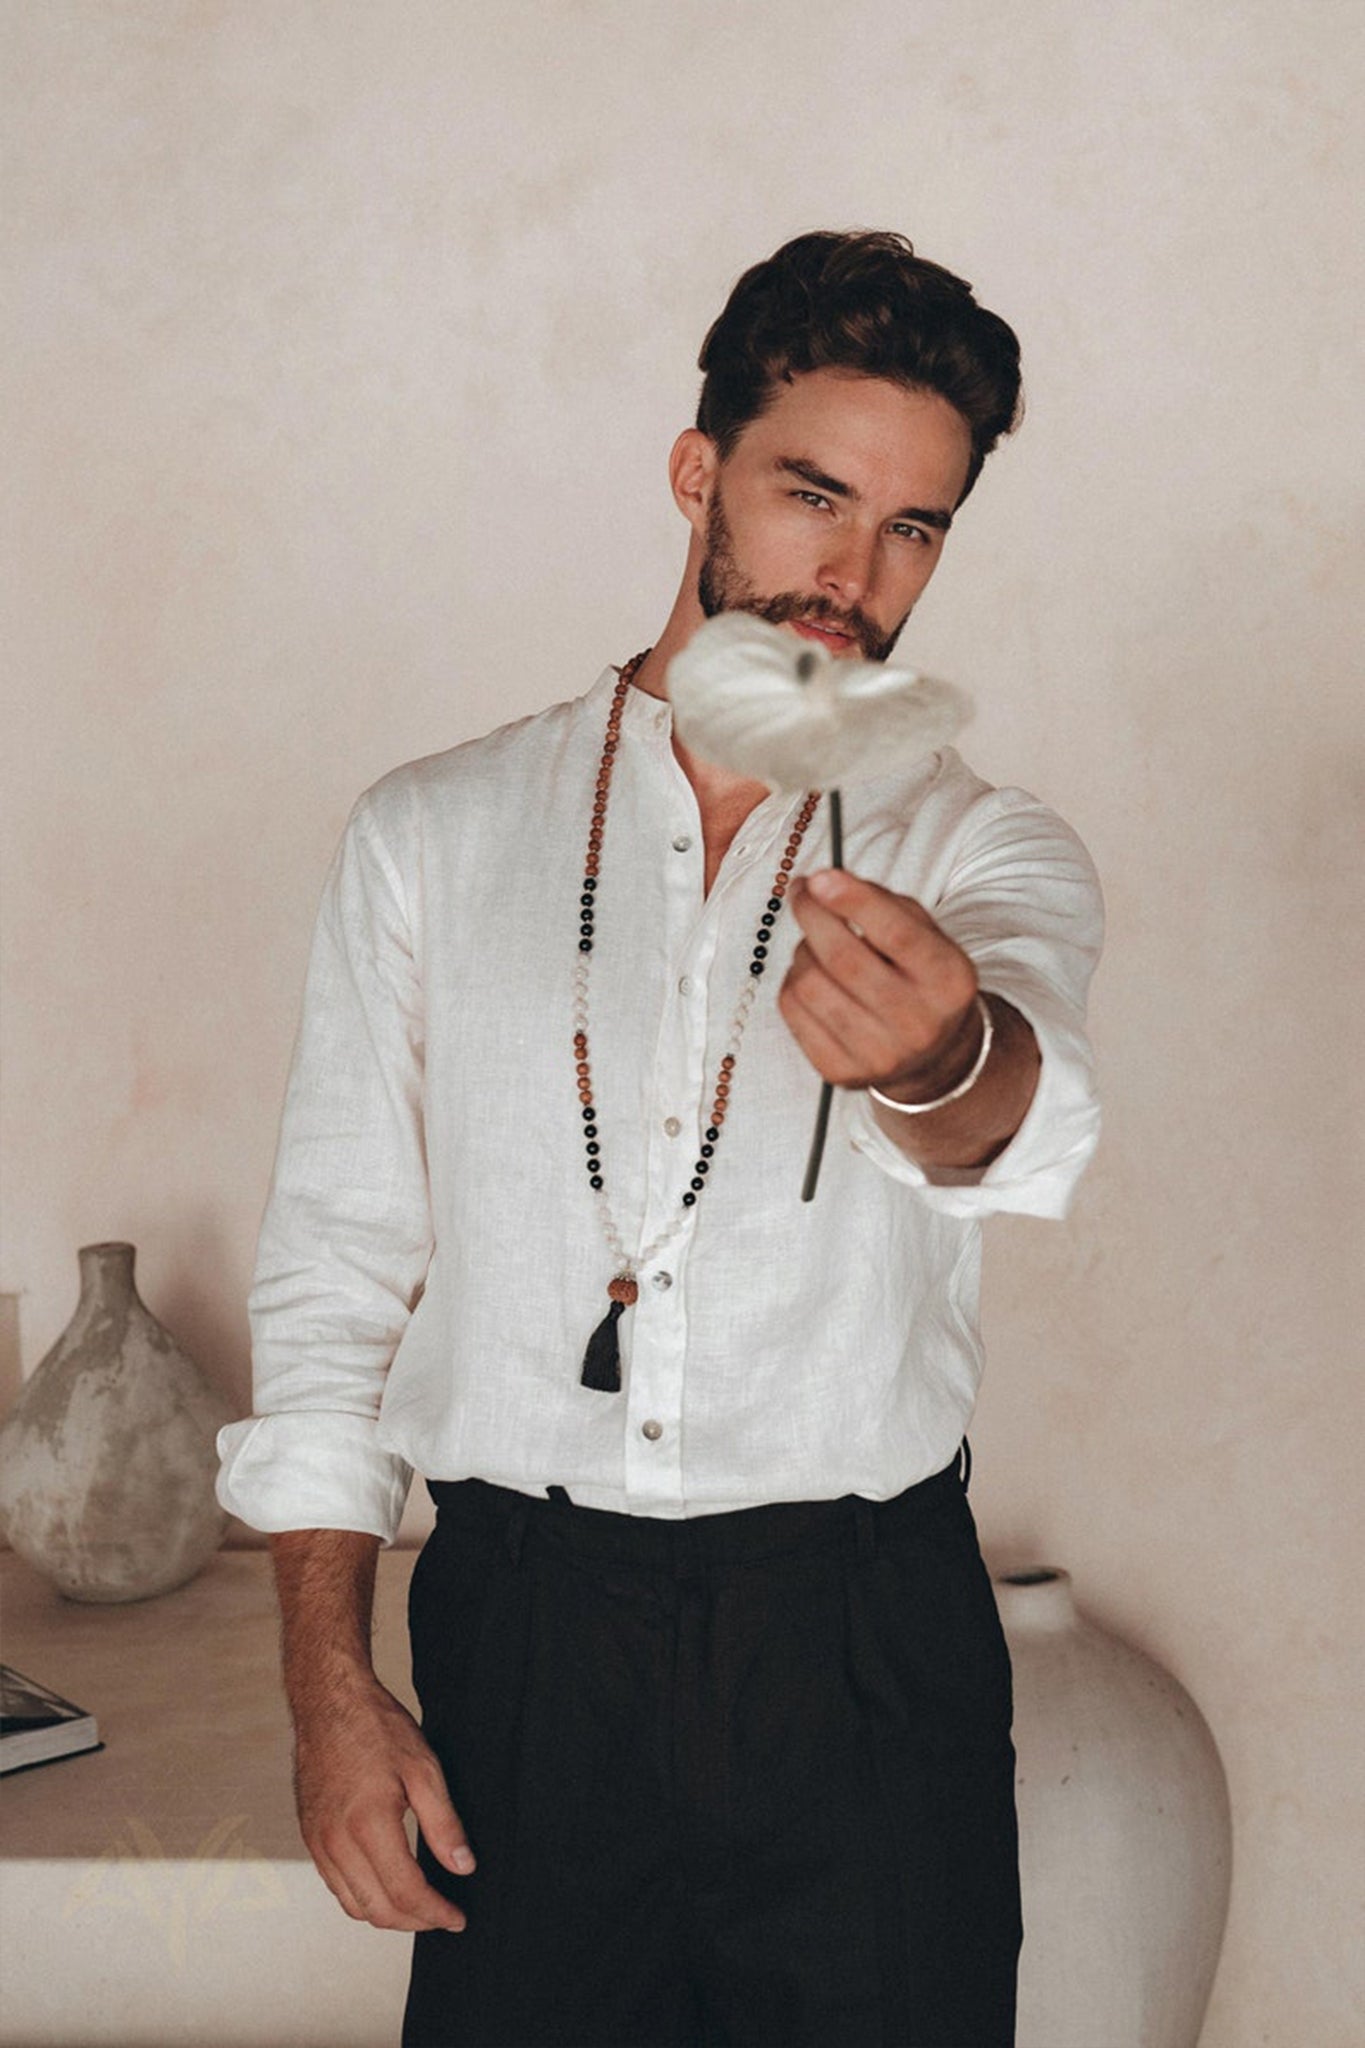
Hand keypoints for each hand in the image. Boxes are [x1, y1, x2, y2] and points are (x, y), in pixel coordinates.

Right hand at [292, 1672, 473, 1932]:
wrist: (329, 1703)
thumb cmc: (377, 1728)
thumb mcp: (424, 1768)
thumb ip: (444, 1824)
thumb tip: (463, 1867)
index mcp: (367, 1825)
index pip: (405, 1892)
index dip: (436, 1913)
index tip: (458, 1918)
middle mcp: (335, 1842)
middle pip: (378, 1910)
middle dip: (415, 1922)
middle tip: (443, 1916)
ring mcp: (317, 1843)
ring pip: (354, 1906)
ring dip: (389, 1916)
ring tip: (421, 1907)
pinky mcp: (310, 1839)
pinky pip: (337, 1886)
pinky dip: (364, 1898)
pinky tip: (387, 1885)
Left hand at [782, 868, 980, 1095]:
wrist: (930, 1055)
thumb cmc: (919, 977)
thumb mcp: (924, 935)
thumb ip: (882, 904)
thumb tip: (821, 885)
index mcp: (948, 981)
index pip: (898, 934)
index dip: (854, 901)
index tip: (820, 877)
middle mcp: (918, 1023)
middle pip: (843, 959)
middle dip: (812, 915)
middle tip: (802, 892)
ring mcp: (878, 1055)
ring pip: (810, 984)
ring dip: (803, 951)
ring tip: (817, 945)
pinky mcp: (841, 1073)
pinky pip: (792, 1011)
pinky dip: (793, 983)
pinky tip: (812, 978)